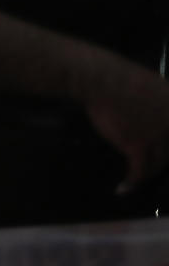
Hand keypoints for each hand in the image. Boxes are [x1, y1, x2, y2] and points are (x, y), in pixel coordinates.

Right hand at [83, 68, 168, 193]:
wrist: (102, 81)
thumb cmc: (120, 77)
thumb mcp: (152, 84)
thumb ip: (160, 102)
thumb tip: (155, 112)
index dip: (168, 146)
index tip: (163, 153)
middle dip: (161, 161)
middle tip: (150, 167)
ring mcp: (157, 135)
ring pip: (158, 163)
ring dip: (147, 173)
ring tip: (138, 179)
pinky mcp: (138, 145)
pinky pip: (139, 170)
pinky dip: (132, 181)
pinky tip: (124, 187)